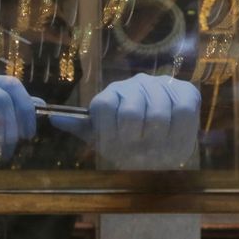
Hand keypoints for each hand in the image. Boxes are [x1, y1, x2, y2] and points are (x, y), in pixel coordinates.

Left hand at [50, 74, 200, 168]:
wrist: (159, 138)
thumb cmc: (126, 139)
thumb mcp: (102, 135)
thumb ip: (81, 127)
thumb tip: (52, 119)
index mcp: (111, 94)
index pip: (104, 107)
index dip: (109, 134)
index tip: (115, 151)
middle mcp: (135, 84)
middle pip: (132, 114)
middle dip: (135, 142)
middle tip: (138, 155)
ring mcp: (161, 85)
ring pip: (159, 115)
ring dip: (157, 142)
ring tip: (156, 153)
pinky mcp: (186, 92)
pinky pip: (184, 112)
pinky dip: (180, 134)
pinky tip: (175, 146)